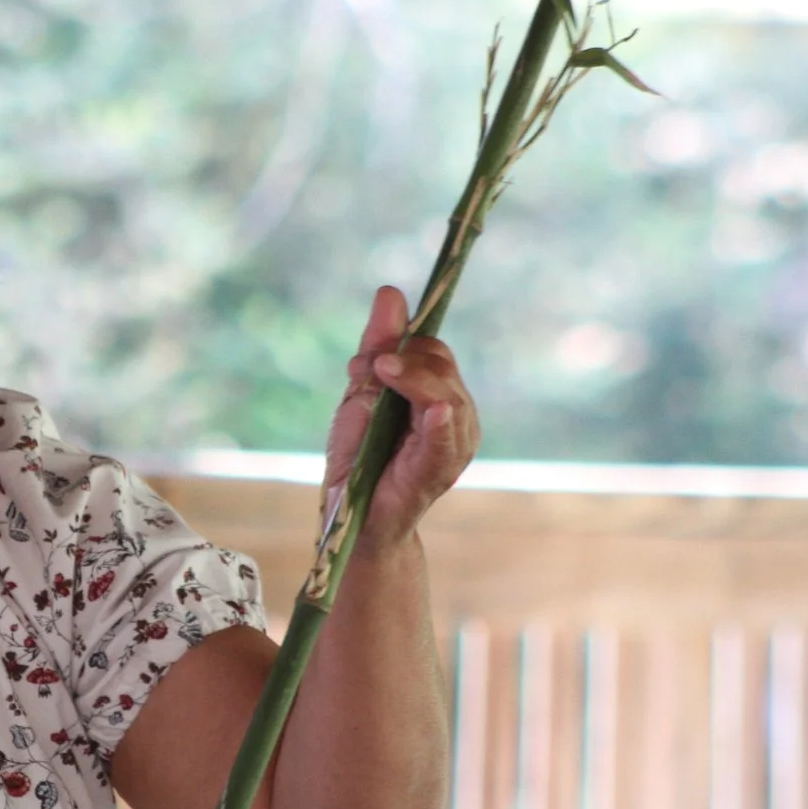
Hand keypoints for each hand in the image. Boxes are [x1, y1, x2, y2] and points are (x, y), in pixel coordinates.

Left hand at [322, 286, 480, 548]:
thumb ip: (378, 345)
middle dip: (405, 358)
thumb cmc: (359, 459)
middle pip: (441, 365)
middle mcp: (455, 418)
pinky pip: (444, 438)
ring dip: (412, 378)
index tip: (370, 356)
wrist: (352, 517)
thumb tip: (391, 290)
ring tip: (383, 371)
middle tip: (370, 367)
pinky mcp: (439, 470)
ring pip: (445, 392)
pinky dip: (439, 420)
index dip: (401, 343)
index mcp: (437, 396)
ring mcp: (453, 444)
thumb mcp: (362, 393)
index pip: (433, 351)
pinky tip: (433, 409)